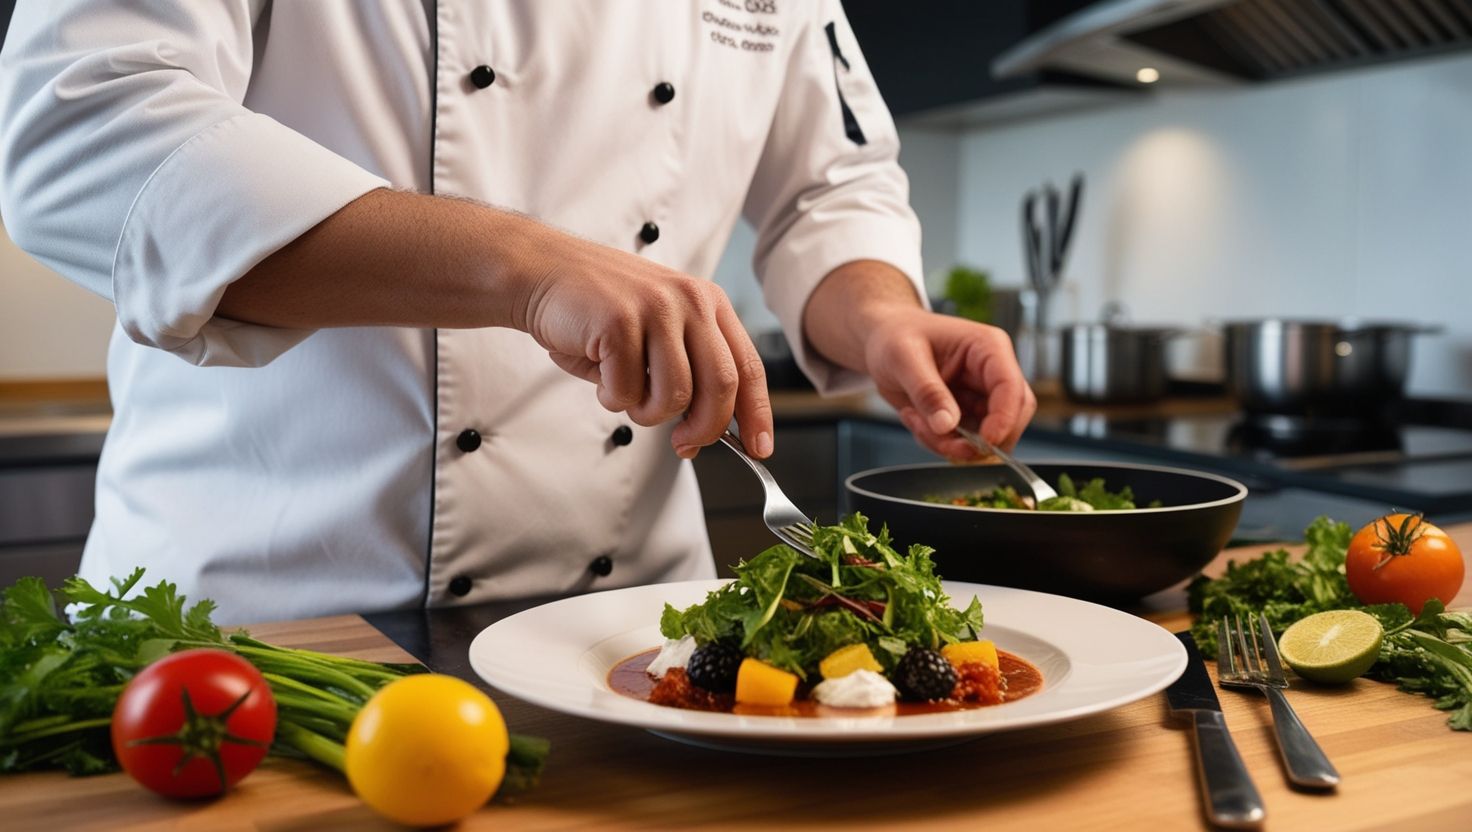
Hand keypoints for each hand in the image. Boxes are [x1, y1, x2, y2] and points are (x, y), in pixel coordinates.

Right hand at [519, 236, 772, 458]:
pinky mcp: (619, 321)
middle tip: (684, 443)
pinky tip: (599, 373)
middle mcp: (690, 301)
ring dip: (646, 412)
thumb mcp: (658, 331)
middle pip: (721, 385)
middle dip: (705, 427)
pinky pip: (627, 391)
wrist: (542, 273)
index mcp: (708, 302)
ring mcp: (656, 308)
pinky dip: (611, 397)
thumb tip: (707, 431)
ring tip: (623, 390)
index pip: (748, 366)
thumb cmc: (598, 309)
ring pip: (674, 395)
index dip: (757, 414)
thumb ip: (689, 372)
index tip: (759, 448)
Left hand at [864, 307, 1036, 458]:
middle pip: (1011, 419)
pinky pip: (963, 443)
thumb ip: (927, 391)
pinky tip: (915, 417)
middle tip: (942, 442)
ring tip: (914, 418)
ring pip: (985, 438)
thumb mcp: (903, 358)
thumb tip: (947, 425)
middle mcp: (990, 374)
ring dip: (950, 443)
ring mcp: (980, 397)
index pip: (1011, 388)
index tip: (985, 441)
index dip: (1004, 419)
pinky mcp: (965, 415)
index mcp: (987, 348)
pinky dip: (938, 442)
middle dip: (977, 440)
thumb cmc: (895, 335)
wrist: (882, 340)